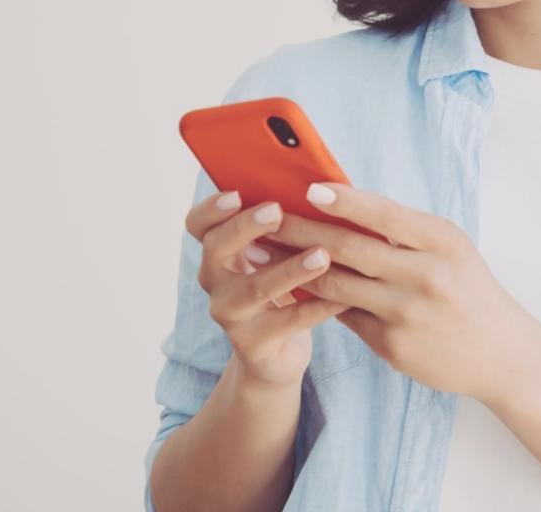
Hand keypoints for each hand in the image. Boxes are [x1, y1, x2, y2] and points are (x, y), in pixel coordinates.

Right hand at [186, 189, 350, 388]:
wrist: (278, 355)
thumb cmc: (285, 290)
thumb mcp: (278, 256)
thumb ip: (287, 227)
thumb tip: (322, 186)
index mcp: (220, 251)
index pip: (199, 224)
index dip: (211, 209)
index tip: (237, 194)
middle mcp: (215, 280)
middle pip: (216, 247)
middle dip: (246, 227)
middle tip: (277, 212)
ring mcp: (230, 314)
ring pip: (254, 288)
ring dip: (289, 270)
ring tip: (322, 256)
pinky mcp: (251, 345)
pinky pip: (287, 323)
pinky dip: (316, 308)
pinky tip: (342, 298)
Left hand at [263, 181, 540, 404]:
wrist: (499, 351)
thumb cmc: (466, 286)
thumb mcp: (447, 248)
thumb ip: (402, 230)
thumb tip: (338, 203)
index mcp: (442, 242)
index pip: (384, 215)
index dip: (344, 200)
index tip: (307, 188)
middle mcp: (426, 276)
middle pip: (350, 248)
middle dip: (300, 230)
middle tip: (264, 217)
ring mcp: (407, 314)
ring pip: (337, 283)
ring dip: (293, 266)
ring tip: (262, 251)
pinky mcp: (392, 346)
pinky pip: (343, 315)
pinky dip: (314, 298)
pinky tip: (287, 286)